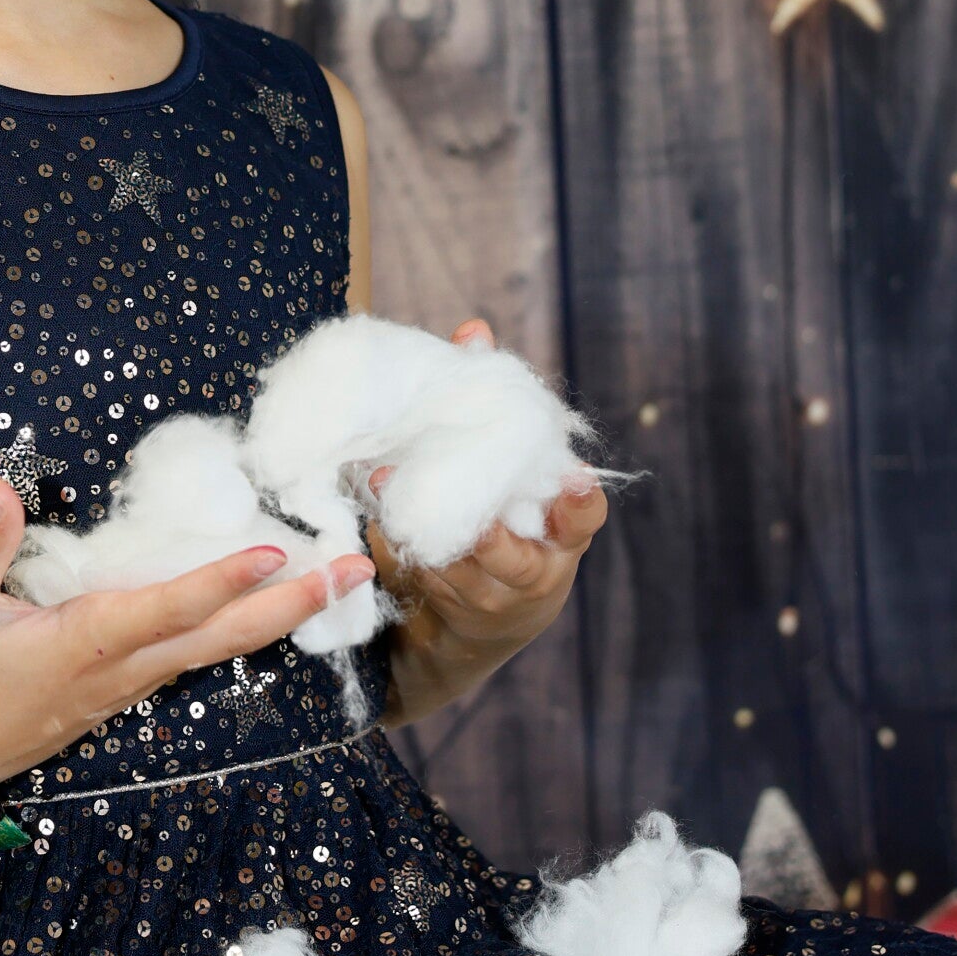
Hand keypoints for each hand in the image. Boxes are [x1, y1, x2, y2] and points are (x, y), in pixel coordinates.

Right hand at [0, 476, 375, 806]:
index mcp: (85, 643)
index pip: (167, 609)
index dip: (221, 583)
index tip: (275, 554)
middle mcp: (123, 669)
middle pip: (222, 638)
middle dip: (293, 606)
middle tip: (357, 572)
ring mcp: (131, 685)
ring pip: (218, 651)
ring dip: (280, 619)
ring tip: (336, 584)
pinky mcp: (128, 689)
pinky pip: (197, 657)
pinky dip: (243, 632)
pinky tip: (273, 612)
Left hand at [367, 317, 606, 716]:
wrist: (478, 623)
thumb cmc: (501, 524)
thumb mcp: (508, 477)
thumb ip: (493, 410)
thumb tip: (472, 332)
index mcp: (562, 536)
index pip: (584, 519)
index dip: (579, 501)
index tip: (571, 477)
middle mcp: (534, 574)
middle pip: (510, 555)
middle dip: (478, 523)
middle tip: (442, 479)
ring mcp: (489, 599)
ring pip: (456, 568)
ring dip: (418, 528)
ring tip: (380, 482)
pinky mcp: (449, 611)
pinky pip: (421, 577)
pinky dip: (398, 545)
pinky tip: (372, 514)